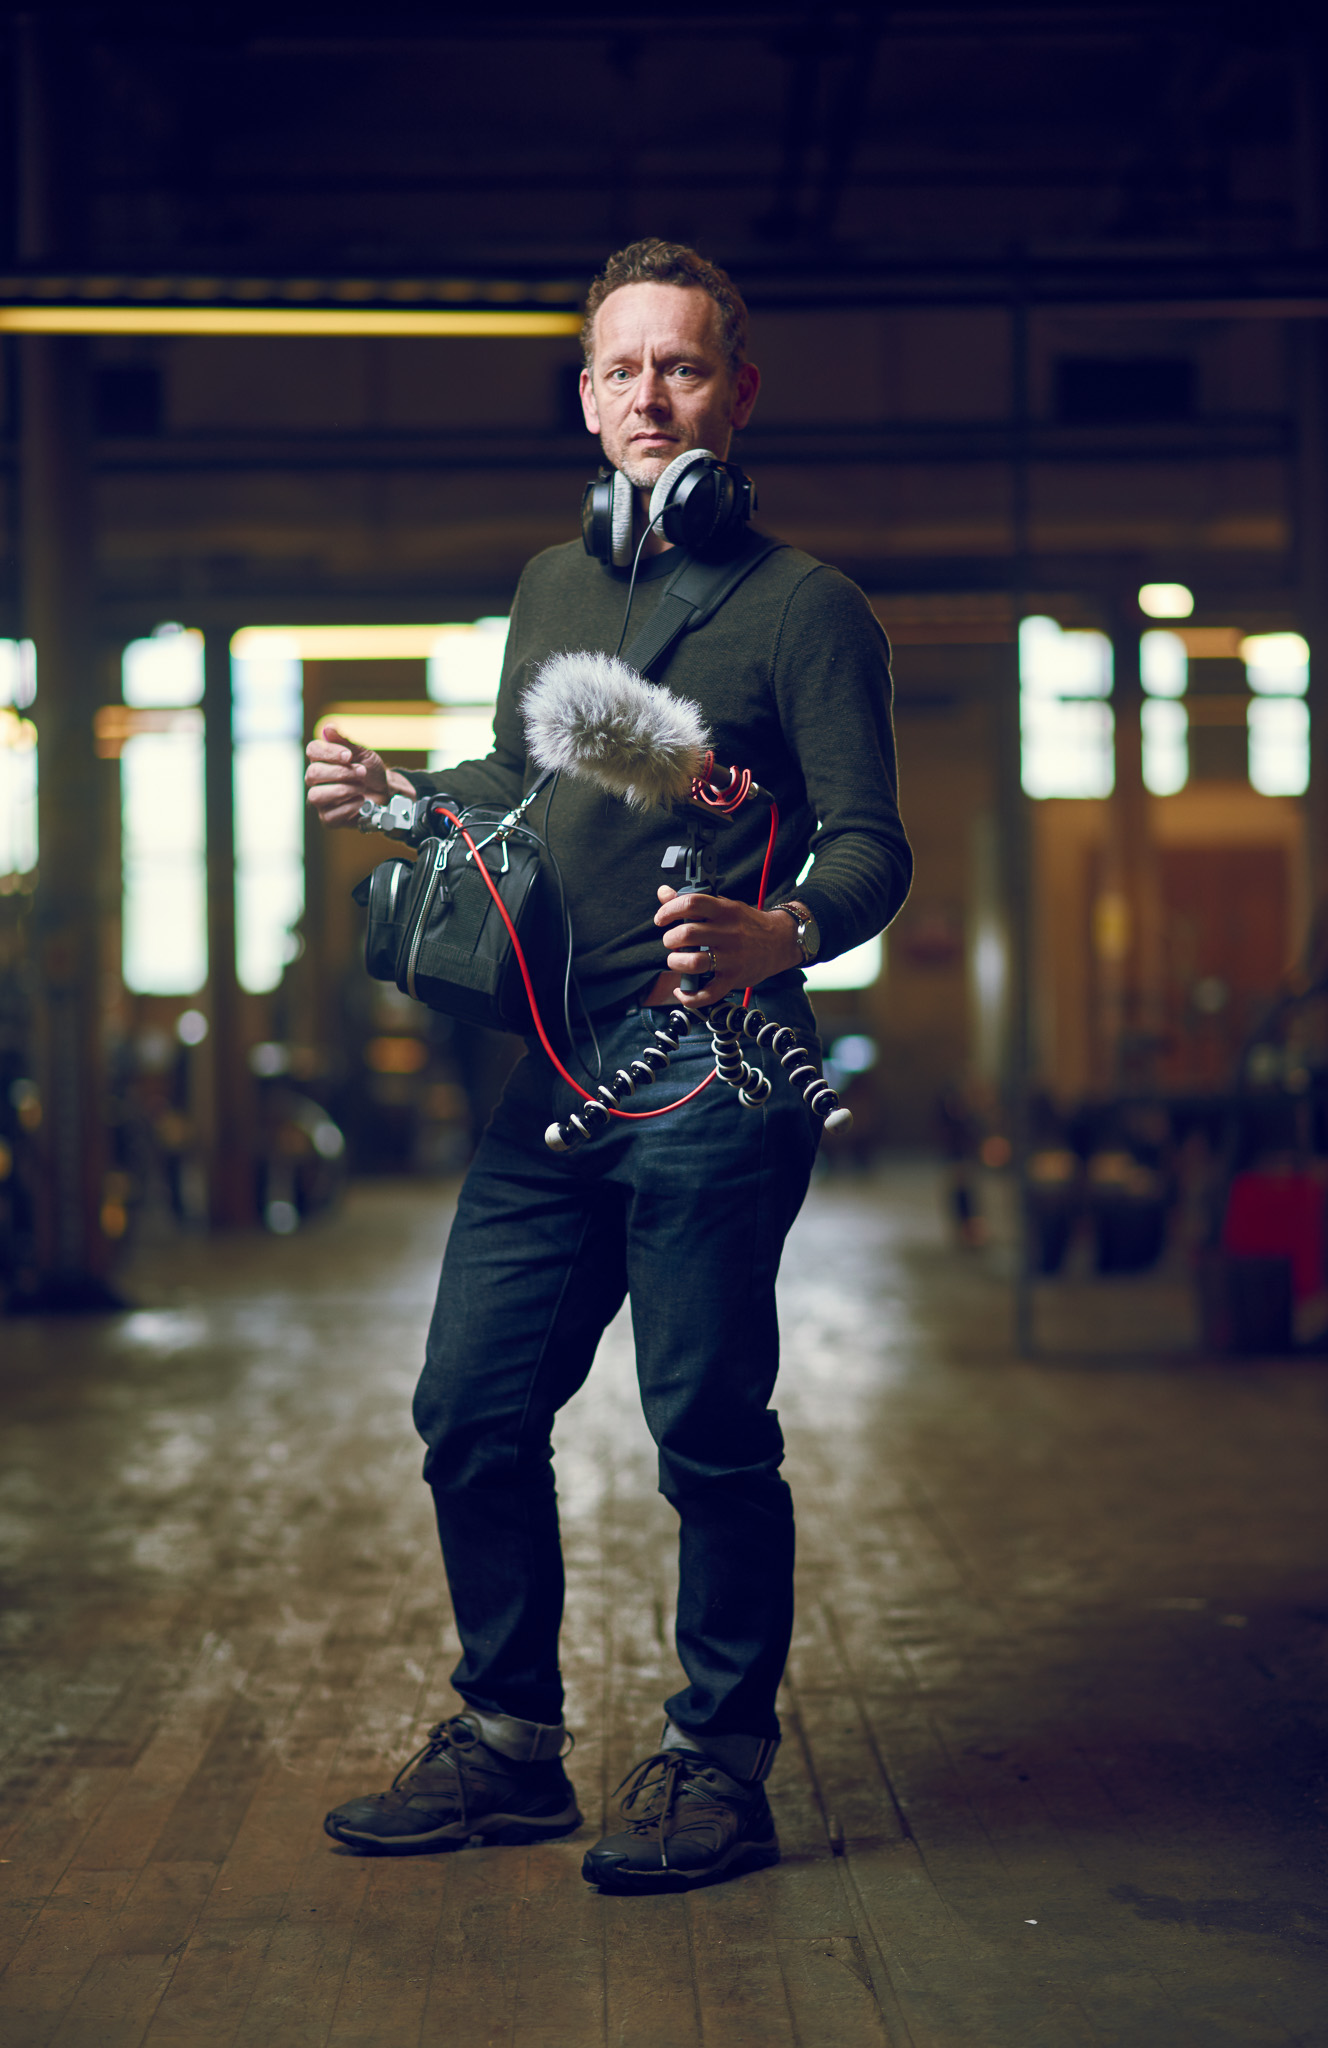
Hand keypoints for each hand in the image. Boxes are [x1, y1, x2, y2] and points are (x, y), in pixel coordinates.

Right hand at [304, 724, 412, 828]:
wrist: (386, 792)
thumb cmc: (371, 771)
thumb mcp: (363, 754)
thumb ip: (345, 742)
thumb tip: (328, 728)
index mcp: (322, 760)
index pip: (312, 751)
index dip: (329, 753)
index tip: (349, 756)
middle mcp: (316, 780)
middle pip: (313, 773)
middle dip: (341, 773)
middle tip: (361, 772)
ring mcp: (321, 799)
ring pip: (316, 796)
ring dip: (343, 790)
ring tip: (361, 788)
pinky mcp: (328, 817)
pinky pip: (329, 815)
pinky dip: (348, 808)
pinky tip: (360, 802)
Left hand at [654, 885, 803, 1009]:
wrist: (781, 941)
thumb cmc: (747, 923)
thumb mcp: (724, 906)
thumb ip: (694, 901)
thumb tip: (663, 892)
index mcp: (725, 910)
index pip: (691, 903)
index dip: (669, 910)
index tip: (661, 918)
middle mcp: (728, 933)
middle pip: (687, 934)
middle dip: (670, 939)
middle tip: (671, 942)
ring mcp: (732, 957)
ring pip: (694, 962)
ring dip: (676, 963)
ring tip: (676, 961)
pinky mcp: (734, 978)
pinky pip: (708, 993)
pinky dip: (690, 996)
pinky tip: (682, 990)